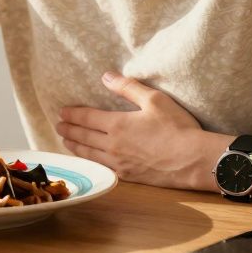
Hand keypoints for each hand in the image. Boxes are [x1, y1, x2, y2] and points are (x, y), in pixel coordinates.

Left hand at [56, 72, 207, 188]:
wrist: (193, 160)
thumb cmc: (177, 127)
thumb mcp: (154, 100)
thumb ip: (128, 87)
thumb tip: (106, 77)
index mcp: (117, 124)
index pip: (86, 118)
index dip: (72, 114)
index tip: (62, 112)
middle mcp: (113, 145)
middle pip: (83, 137)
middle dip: (68, 130)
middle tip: (58, 126)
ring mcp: (119, 163)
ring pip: (89, 154)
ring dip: (75, 146)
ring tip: (66, 142)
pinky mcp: (128, 176)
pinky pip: (102, 167)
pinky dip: (90, 161)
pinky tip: (89, 160)